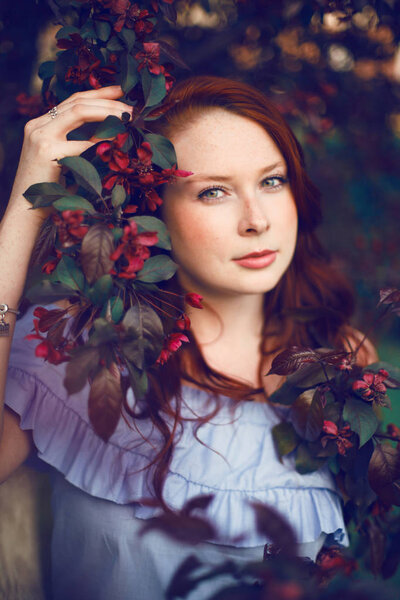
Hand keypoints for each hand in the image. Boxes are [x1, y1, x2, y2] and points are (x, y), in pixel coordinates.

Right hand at [8, 85, 131, 220]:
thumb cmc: (48, 192)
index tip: (119, 92)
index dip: (97, 94)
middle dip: (106, 99)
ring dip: (107, 112)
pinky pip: (81, 142)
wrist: (26, 212)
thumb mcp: (62, 161)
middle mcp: (38, 125)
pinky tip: (117, 138)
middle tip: (130, 103)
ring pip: (78, 112)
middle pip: (76, 101)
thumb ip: (76, 144)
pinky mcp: (46, 151)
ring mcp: (40, 136)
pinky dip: (101, 139)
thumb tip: (109, 135)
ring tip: (127, 116)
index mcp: (40, 125)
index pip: (71, 101)